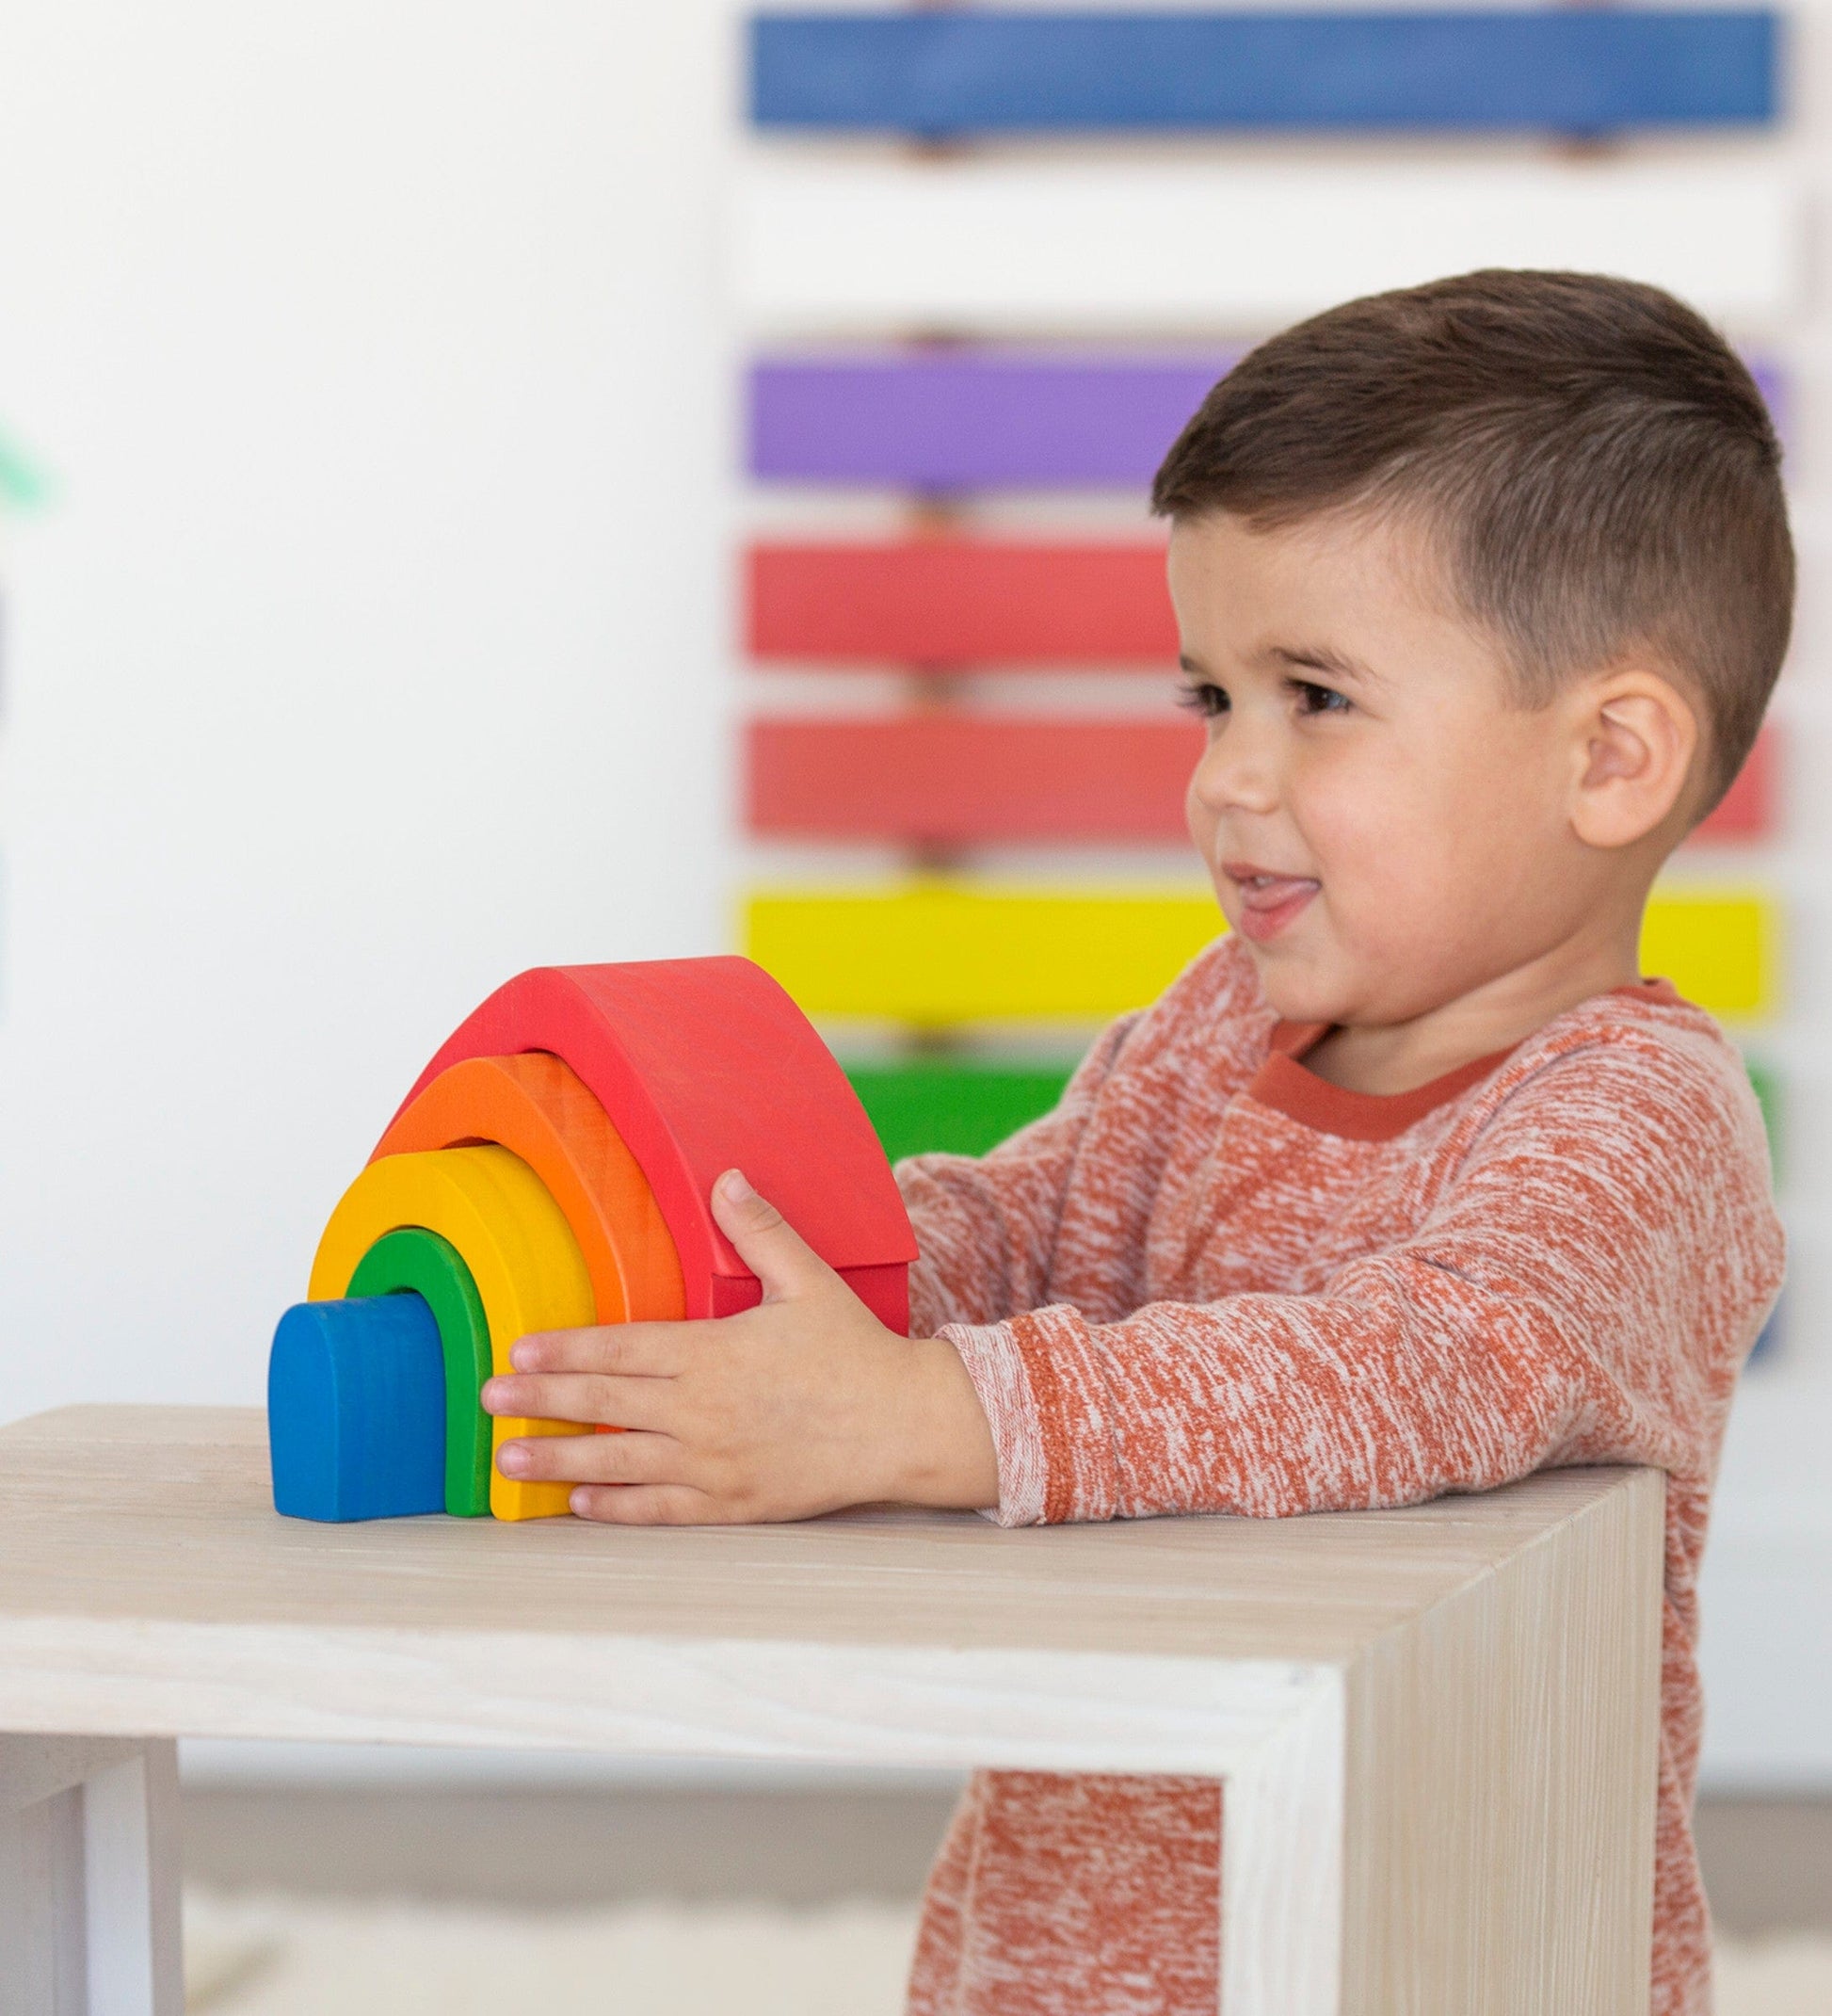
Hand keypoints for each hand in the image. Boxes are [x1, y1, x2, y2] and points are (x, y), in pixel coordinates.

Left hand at [480, 1169, 999, 1523]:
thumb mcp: (809, 1280)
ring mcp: (715, 1462)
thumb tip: (726, 1176)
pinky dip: (616, 1506)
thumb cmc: (856, 1351)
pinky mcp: (733, 1502)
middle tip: (485, 1400)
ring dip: (559, 1459)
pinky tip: (579, 1502)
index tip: (520, 1352)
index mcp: (715, 1353)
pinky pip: (661, 1508)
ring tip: (507, 1460)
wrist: (904, 1426)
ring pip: (620, 1462)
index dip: (568, 1351)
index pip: (623, 1350)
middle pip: (606, 1404)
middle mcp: (704, 1411)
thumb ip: (760, 1231)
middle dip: (541, 1401)